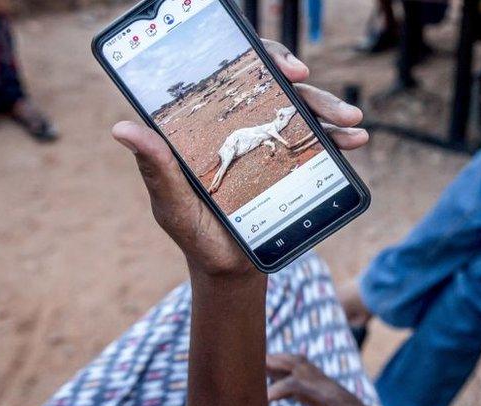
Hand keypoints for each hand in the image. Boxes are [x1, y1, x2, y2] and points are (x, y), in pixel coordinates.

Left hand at [111, 40, 368, 278]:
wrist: (233, 270)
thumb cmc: (195, 234)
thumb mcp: (173, 203)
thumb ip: (157, 167)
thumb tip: (123, 128)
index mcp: (212, 127)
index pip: (234, 79)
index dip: (258, 62)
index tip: (279, 67)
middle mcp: (245, 128)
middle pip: (277, 91)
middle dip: (299, 84)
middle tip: (306, 81)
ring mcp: (273, 146)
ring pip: (305, 114)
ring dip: (331, 111)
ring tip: (352, 122)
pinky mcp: (295, 166)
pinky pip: (322, 146)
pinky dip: (342, 140)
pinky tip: (356, 140)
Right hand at [266, 354, 429, 405]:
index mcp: (330, 401)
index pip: (296, 385)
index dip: (274, 389)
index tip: (257, 401)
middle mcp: (330, 388)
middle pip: (298, 363)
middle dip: (273, 361)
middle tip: (246, 363)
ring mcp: (332, 386)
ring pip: (304, 363)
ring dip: (281, 361)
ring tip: (257, 363)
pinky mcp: (333, 389)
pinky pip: (309, 370)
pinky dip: (291, 367)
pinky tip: (279, 373)